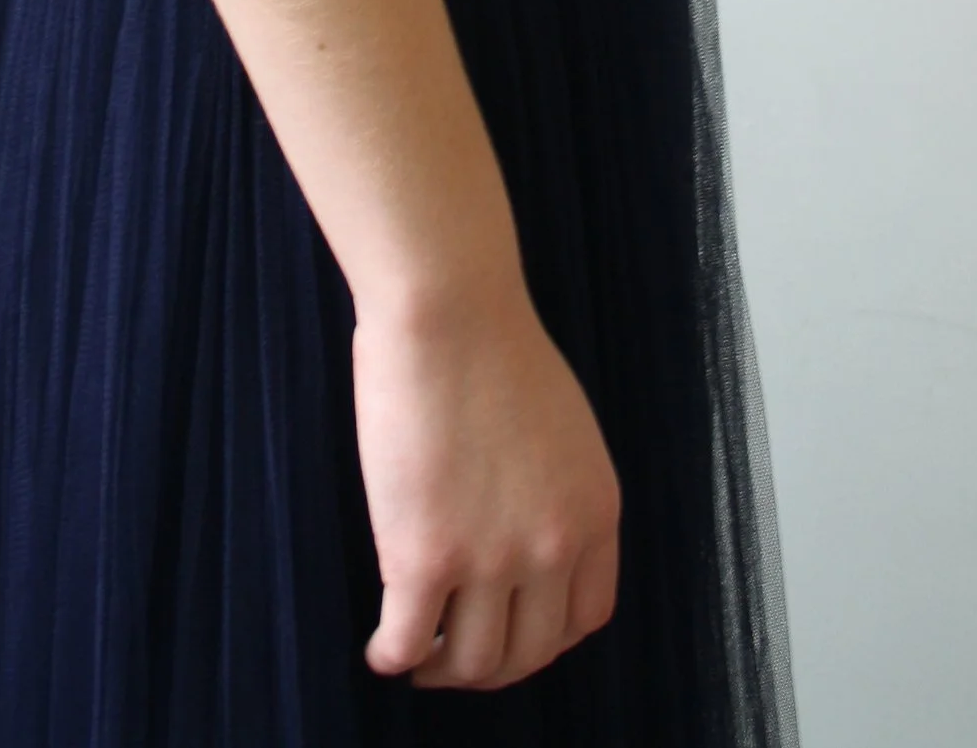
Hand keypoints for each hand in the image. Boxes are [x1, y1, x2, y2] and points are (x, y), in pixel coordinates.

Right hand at [353, 267, 621, 691]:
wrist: (448, 307)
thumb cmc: (492, 343)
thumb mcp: (564, 429)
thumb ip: (557, 490)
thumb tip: (524, 533)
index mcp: (594, 513)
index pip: (585, 617)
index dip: (546, 639)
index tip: (515, 634)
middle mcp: (552, 547)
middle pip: (529, 652)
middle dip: (493, 666)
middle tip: (458, 657)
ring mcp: (489, 558)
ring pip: (471, 661)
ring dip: (443, 669)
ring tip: (417, 655)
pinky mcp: (423, 556)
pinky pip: (407, 639)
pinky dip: (393, 655)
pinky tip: (381, 649)